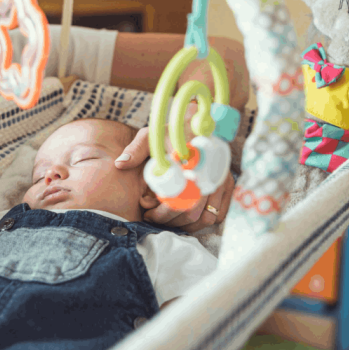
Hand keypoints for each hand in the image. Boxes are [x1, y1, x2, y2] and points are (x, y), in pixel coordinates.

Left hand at [115, 126, 235, 232]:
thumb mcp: (152, 135)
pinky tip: (184, 218)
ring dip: (184, 225)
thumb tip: (120, 164)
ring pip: (204, 218)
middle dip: (168, 221)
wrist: (198, 124)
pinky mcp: (227, 186)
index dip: (161, 211)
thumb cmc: (172, 132)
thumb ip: (136, 149)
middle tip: (152, 218)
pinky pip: (216, 216)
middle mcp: (209, 172)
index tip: (146, 210)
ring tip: (166, 219)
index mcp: (189, 160)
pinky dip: (199, 222)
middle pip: (190, 212)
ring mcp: (221, 180)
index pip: (177, 198)